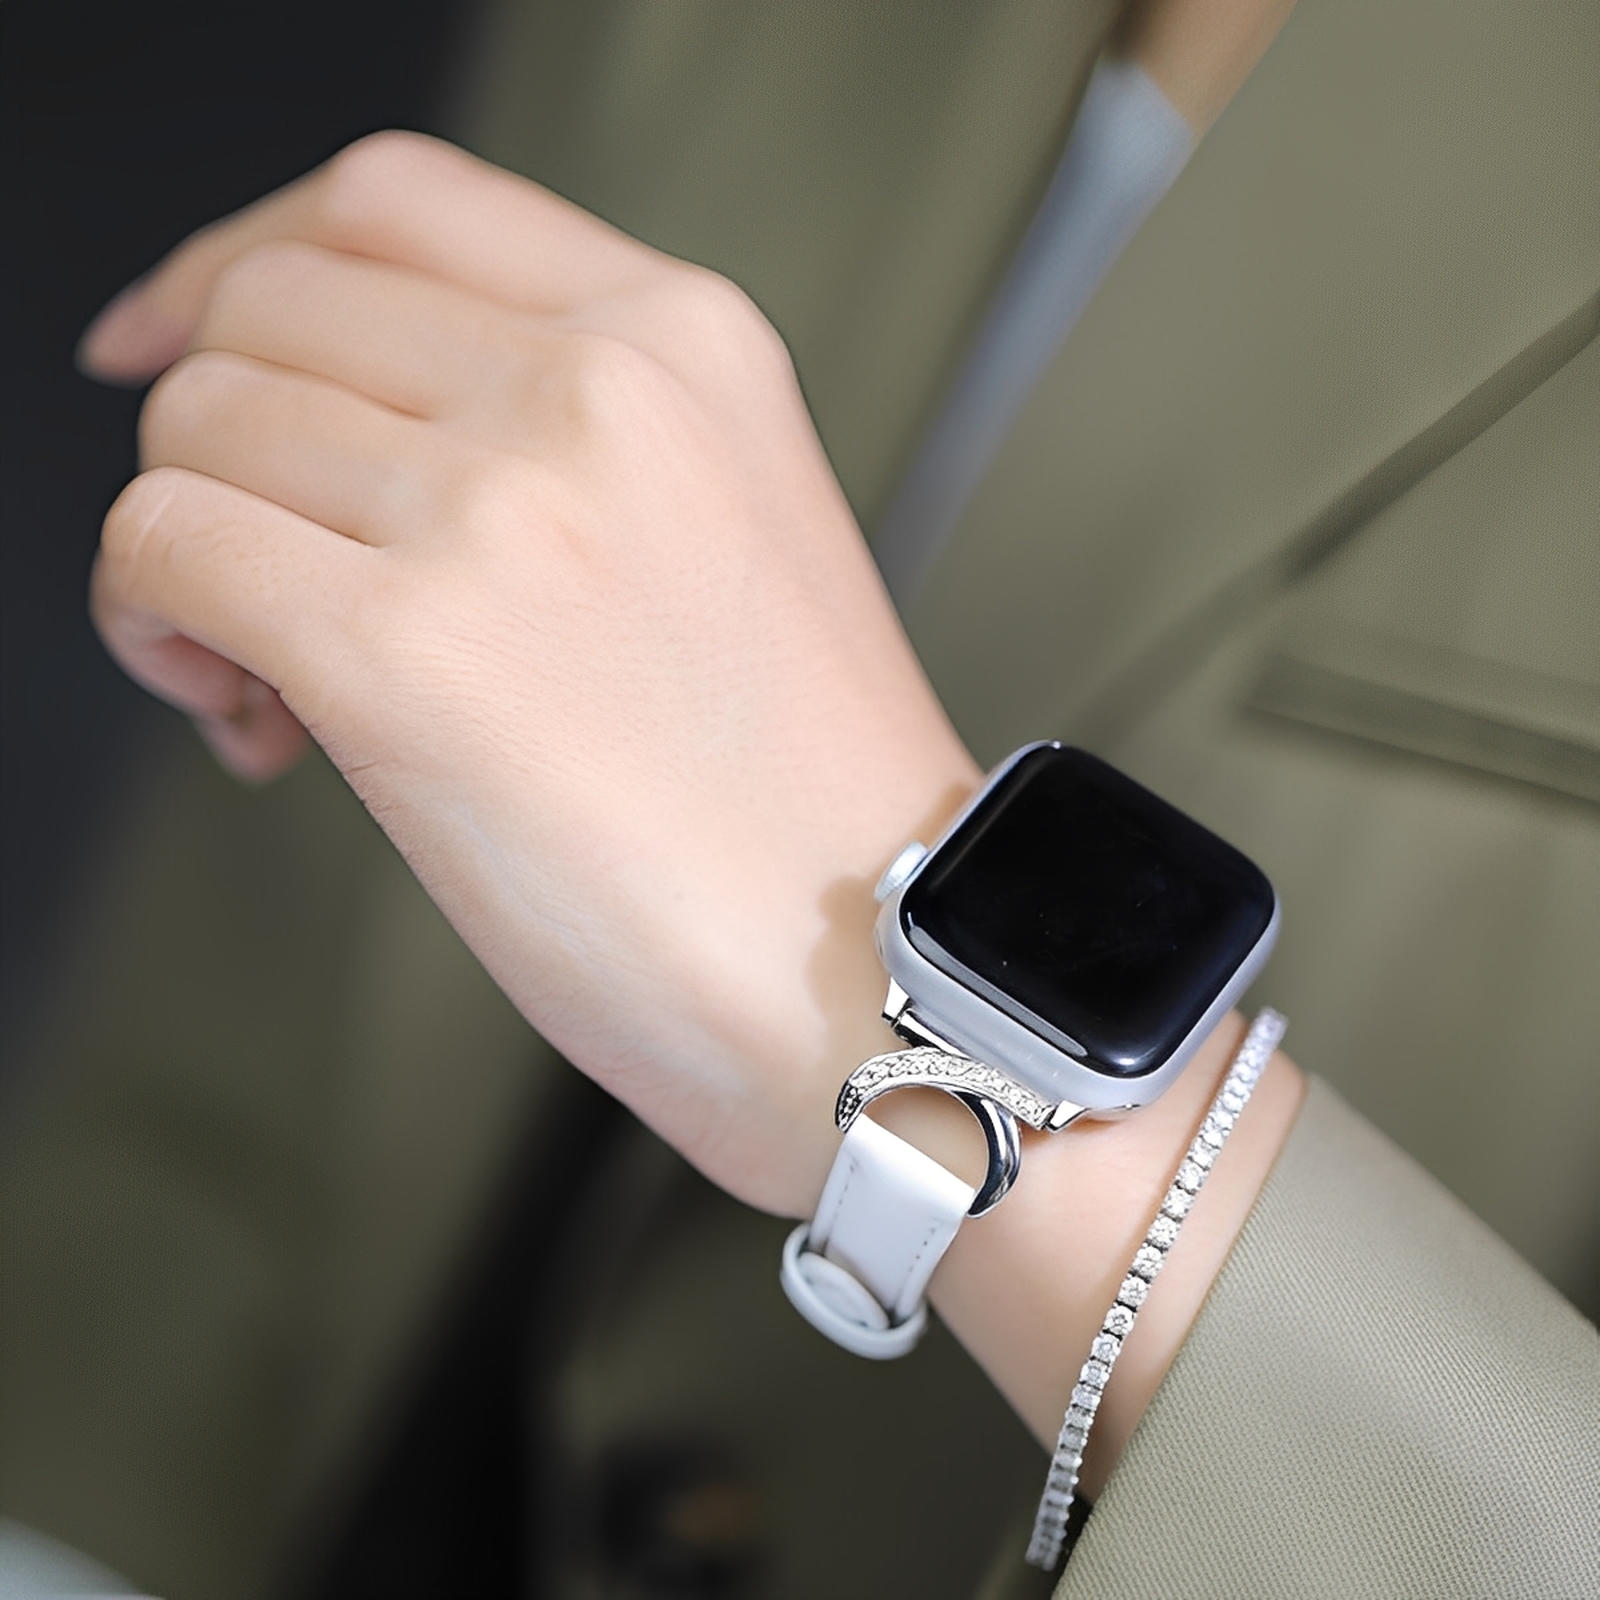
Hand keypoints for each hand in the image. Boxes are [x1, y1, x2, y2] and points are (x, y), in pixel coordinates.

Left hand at [81, 131, 979, 1217]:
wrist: (880, 964)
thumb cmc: (802, 797)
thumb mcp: (725, 525)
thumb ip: (557, 433)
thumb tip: (337, 442)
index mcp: (686, 339)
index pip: (392, 197)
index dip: (250, 259)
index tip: (188, 336)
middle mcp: (596, 387)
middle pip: (268, 306)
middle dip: (222, 431)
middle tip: (271, 567)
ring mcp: (501, 509)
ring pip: (198, 424)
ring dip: (194, 549)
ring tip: (278, 680)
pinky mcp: (406, 651)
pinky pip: (163, 547)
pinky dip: (156, 626)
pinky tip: (256, 719)